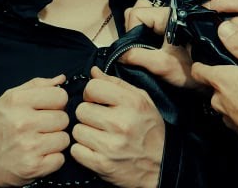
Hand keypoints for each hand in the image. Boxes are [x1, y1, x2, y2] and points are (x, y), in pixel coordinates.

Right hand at [0, 75, 70, 187]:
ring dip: (54, 142)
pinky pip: (60, 159)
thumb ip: (36, 86)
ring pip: (64, 139)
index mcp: (17, 101)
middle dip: (55, 123)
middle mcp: (23, 123)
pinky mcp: (34, 166)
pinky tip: (38, 155)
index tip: (47, 109)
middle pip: (64, 118)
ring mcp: (29, 146)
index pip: (60, 95)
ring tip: (38, 141)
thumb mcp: (7, 99)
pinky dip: (52, 159)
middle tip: (39, 128)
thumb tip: (60, 79)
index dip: (56, 103)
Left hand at [71, 67, 164, 187]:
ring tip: (99, 136)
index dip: (92, 93)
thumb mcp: (141, 100)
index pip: (92, 87)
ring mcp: (111, 146)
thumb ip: (116, 83)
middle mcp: (121, 124)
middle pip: (81, 110)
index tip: (97, 100)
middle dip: (88, 114)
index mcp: (131, 103)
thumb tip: (93, 72)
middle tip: (99, 121)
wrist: (162, 166)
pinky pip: (75, 150)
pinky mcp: (102, 165)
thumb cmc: (150, 130)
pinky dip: (82, 150)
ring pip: (76, 130)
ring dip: (85, 133)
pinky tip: (95, 149)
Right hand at [118, 0, 196, 90]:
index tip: (135, 49)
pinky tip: (153, 46)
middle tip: (140, 46)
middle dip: (134, 27)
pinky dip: (148, 31)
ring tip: (146, 46)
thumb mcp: (162, 65)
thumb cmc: (190, 70)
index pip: (136, 13)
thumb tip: (118, 54)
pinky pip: (153, 21)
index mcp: (168, 15)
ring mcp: (171, 17)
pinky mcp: (173, 25)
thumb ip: (137, 56)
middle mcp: (169, 11)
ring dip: (141, 28)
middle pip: (139, 8)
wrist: (211, 76)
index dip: (131, 31)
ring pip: (146, 13)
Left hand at [191, 22, 237, 135]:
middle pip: (211, 87)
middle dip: (221, 81)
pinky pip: (233, 117)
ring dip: (231, 97)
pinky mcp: (237, 129)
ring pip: (222, 103)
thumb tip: (222, 28)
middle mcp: (218, 99)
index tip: (203, 59)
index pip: (197, 70)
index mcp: (220, 79)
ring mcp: (226, 116)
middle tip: (237, 75)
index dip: (199, 63)